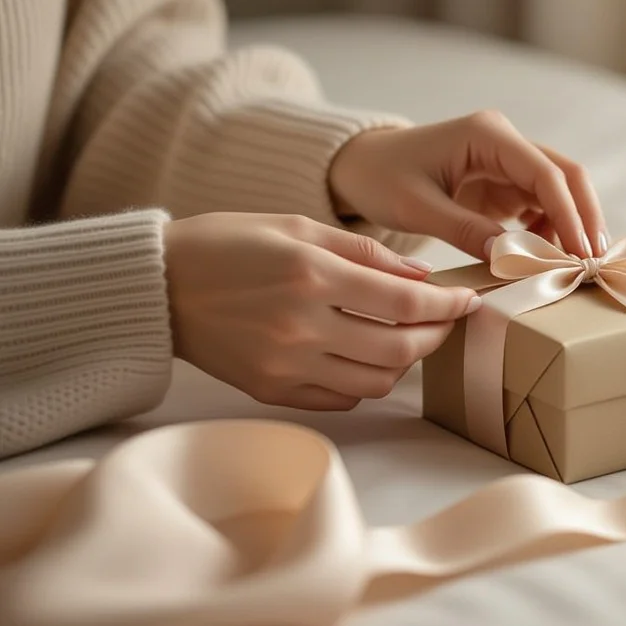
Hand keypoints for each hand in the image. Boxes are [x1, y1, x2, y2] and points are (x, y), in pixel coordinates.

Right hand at [164, 213, 479, 410]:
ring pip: (377, 381)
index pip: (405, 304)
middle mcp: (301, 326)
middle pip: (399, 349)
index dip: (447, 305)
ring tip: (409, 337)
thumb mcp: (300, 226)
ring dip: (406, 362)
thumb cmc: (229, 244)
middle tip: (445, 320)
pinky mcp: (272, 390)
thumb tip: (422, 278)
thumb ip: (367, 253)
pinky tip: (367, 356)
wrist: (159, 285)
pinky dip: (366, 381)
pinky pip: (342, 399)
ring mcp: (286, 365)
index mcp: (311, 276)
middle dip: (436, 335)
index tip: (466, 299)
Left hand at [327, 110, 607, 260]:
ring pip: (559, 192)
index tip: (580, 253)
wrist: (360, 167)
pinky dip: (551, 232)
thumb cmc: (380, 178)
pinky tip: (549, 259)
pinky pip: (541, 206)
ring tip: (575, 267)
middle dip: (584, 217)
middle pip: (565, 175)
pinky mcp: (504, 184)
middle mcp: (505, 142)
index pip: (545, 172)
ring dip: (570, 226)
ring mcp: (508, 162)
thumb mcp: (416, 207)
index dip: (569, 213)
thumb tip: (513, 259)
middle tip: (594, 262)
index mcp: (487, 134)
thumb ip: (465, 230)